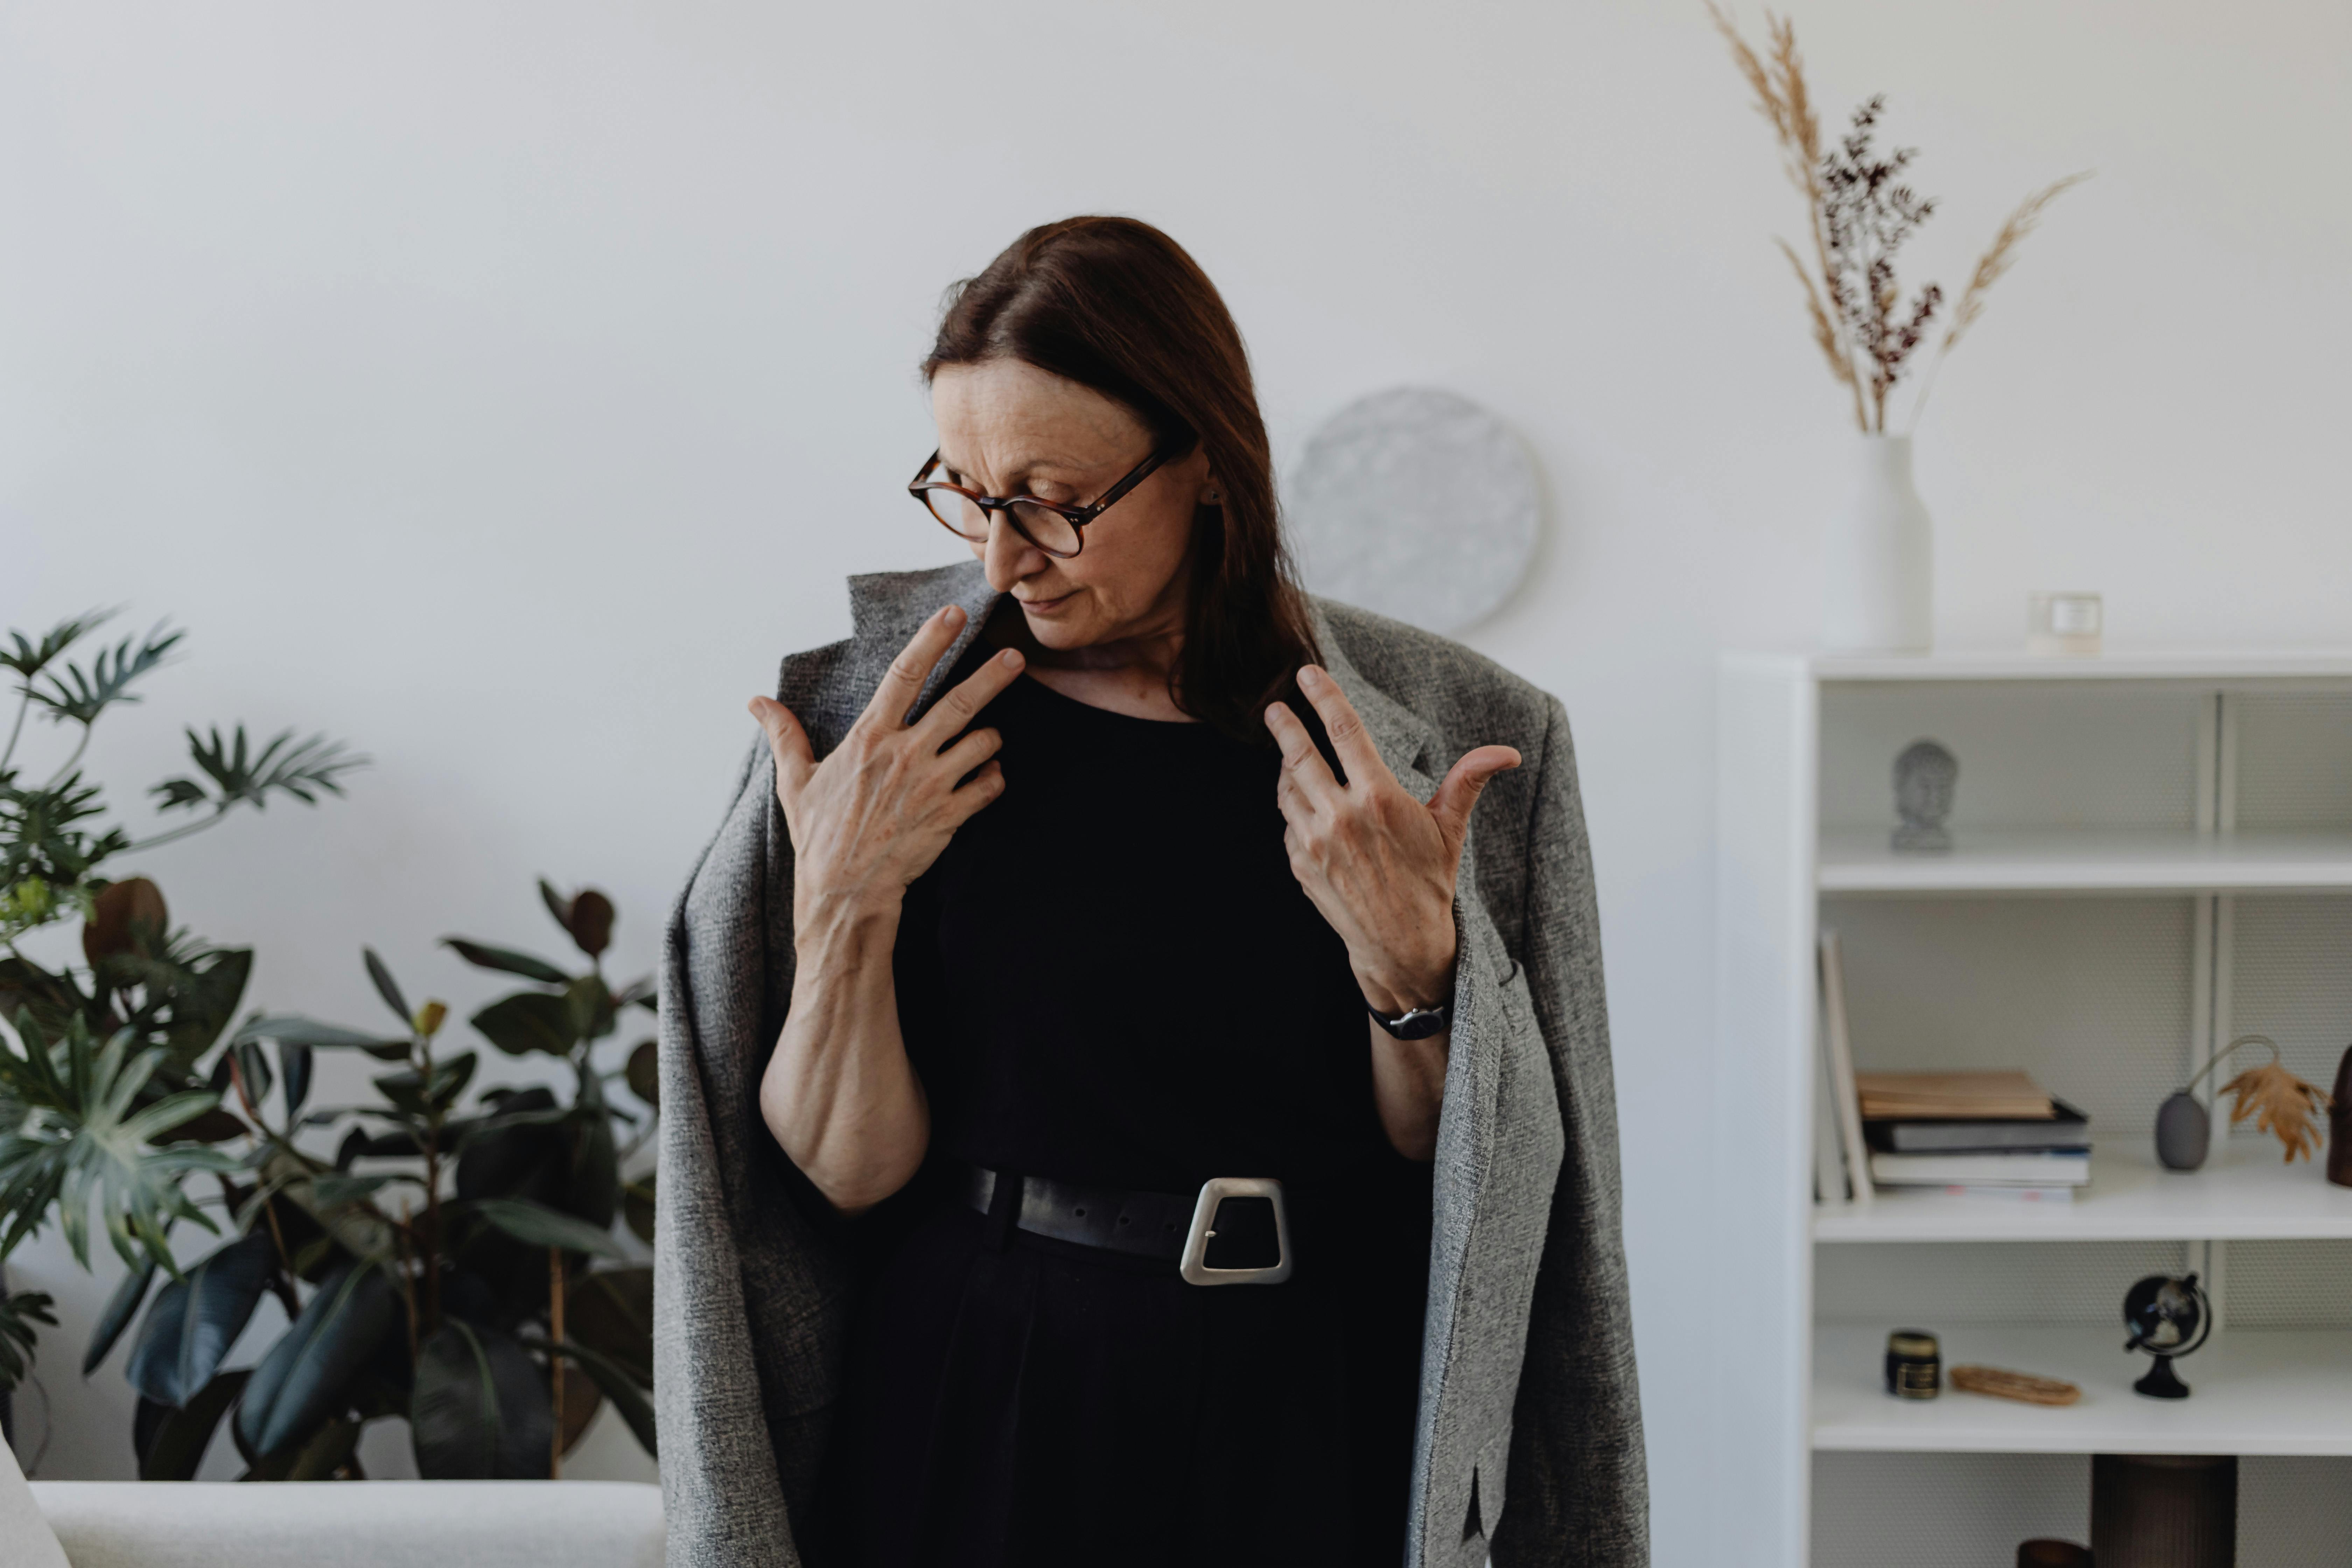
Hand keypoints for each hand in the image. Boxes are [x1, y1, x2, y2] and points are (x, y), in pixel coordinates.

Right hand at [750, 604, 1022, 933]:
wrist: (845, 890)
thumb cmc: (819, 835)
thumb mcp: (795, 781)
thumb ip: (784, 735)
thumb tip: (756, 701)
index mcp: (869, 739)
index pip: (904, 675)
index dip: (931, 640)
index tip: (954, 614)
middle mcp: (905, 756)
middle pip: (959, 704)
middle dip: (992, 677)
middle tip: (1017, 657)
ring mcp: (931, 786)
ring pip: (982, 743)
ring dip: (990, 738)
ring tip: (987, 740)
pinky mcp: (949, 816)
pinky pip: (989, 785)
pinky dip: (994, 776)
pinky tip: (986, 776)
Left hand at [1264, 665, 1520, 1013]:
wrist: (1401, 945)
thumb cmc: (1429, 883)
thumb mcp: (1450, 829)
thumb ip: (1468, 782)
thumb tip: (1508, 753)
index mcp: (1379, 799)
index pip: (1344, 731)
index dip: (1323, 697)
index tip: (1307, 675)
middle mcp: (1341, 817)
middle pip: (1300, 755)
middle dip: (1285, 726)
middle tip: (1274, 707)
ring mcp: (1315, 843)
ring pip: (1288, 789)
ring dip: (1285, 766)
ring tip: (1287, 750)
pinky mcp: (1300, 865)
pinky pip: (1288, 823)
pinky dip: (1291, 806)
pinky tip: (1299, 799)